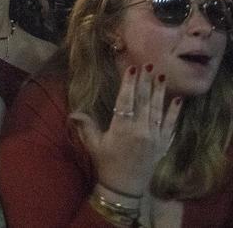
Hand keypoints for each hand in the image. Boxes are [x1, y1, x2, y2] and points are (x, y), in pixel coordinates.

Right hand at [70, 64, 181, 196]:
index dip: (129, 84)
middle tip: (148, 65)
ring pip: (158, 110)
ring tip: (162, 76)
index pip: (126, 101)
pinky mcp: (163, 144)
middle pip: (144, 101)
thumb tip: (73, 112)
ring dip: (160, 92)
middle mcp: (140, 131)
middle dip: (145, 82)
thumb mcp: (93, 144)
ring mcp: (154, 137)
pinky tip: (177, 100)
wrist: (125, 186)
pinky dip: (175, 113)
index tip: (132, 69)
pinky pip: (170, 125)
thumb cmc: (106, 163)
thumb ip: (86, 126)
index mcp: (122, 129)